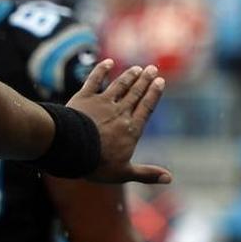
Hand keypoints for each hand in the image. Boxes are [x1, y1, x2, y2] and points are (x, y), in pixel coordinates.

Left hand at [66, 59, 171, 183]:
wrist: (71, 149)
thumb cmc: (97, 164)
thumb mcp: (123, 173)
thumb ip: (146, 174)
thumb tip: (170, 179)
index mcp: (131, 129)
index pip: (146, 107)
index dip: (153, 93)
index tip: (160, 81)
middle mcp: (119, 112)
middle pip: (135, 93)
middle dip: (144, 80)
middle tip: (152, 68)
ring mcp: (101, 103)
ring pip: (119, 85)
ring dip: (128, 76)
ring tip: (136, 68)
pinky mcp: (83, 98)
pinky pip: (93, 80)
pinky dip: (100, 70)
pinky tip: (107, 62)